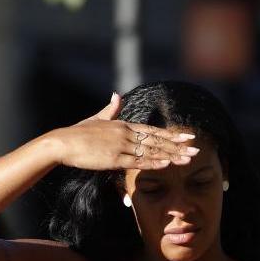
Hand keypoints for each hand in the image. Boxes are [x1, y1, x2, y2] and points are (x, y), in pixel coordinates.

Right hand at [40, 93, 198, 171]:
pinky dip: (152, 163)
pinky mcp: (113, 159)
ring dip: (170, 156)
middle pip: (157, 141)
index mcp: (123, 125)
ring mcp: (120, 146)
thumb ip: (110, 109)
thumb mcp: (96, 119)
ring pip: (151, 152)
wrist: (63, 142)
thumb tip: (116, 95)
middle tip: (196, 149)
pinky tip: (165, 164)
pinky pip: (137, 162)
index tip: (188, 137)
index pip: (153, 130)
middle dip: (178, 146)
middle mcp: (125, 133)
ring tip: (188, 159)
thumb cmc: (77, 133)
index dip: (172, 135)